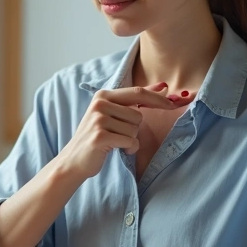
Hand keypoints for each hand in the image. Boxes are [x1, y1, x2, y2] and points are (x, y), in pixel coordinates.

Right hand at [54, 83, 189, 180]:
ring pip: (135, 129)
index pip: (137, 92)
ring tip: (115, 142)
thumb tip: (163, 87)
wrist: (74, 160)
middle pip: (138, 115)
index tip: (172, 104)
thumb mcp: (113, 113)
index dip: (157, 99)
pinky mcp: (100, 136)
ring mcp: (98, 120)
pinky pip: (130, 141)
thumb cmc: (97, 137)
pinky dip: (128, 148)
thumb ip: (135, 100)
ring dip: (130, 139)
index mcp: (103, 95)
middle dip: (134, 128)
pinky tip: (116, 149)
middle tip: (118, 134)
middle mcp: (100, 104)